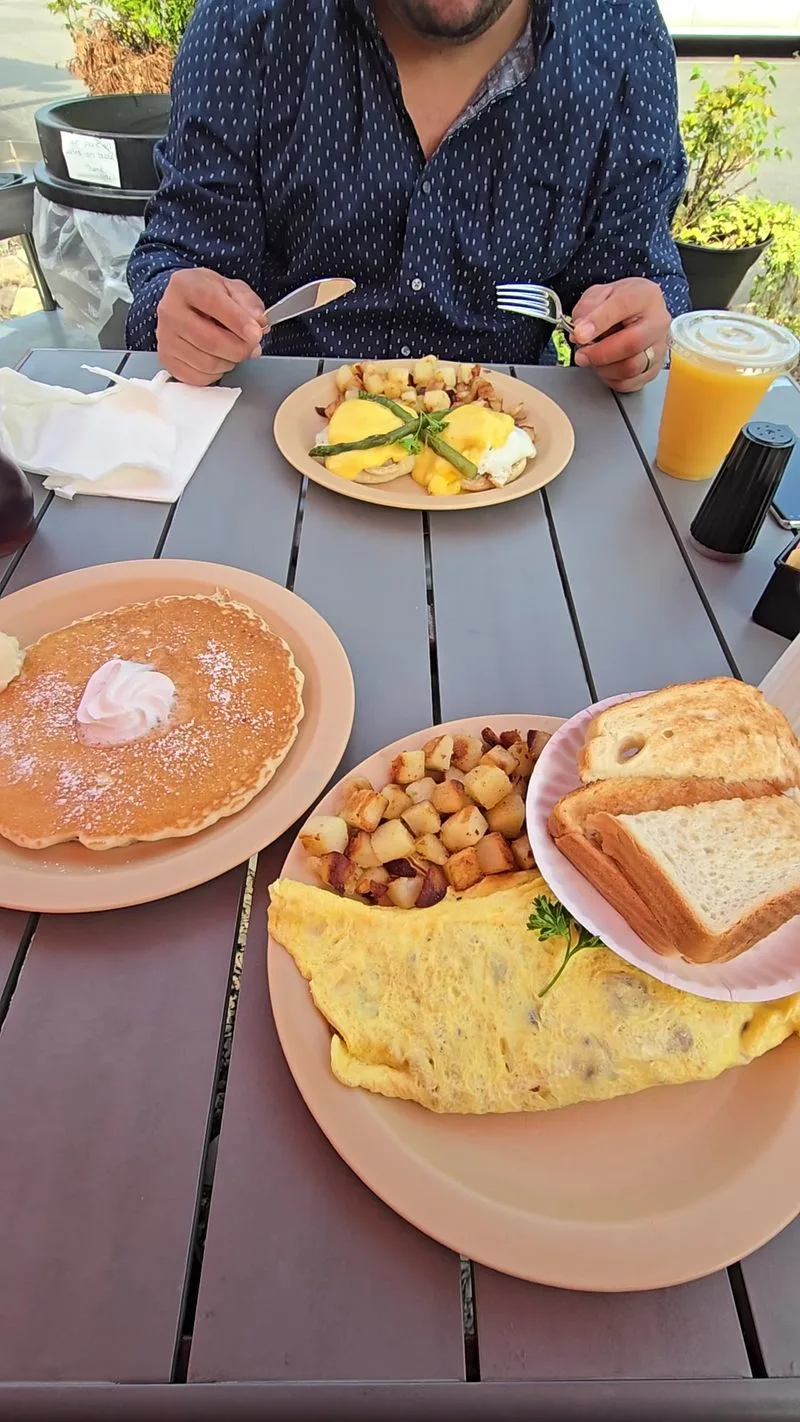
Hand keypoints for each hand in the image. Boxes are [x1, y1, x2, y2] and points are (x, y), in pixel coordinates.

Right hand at [156, 268, 267, 385]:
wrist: (186, 305)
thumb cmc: (209, 296)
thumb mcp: (232, 288)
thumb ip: (248, 303)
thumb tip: (257, 322)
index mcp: (185, 285)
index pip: (212, 303)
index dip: (237, 321)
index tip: (255, 334)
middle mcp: (169, 311)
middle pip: (209, 340)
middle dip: (239, 348)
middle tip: (252, 347)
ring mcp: (165, 338)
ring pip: (206, 363)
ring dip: (230, 362)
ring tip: (235, 350)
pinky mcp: (167, 360)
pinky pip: (199, 377)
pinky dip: (217, 373)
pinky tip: (220, 359)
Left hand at [570, 278, 669, 392]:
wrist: (636, 312)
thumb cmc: (619, 303)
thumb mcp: (599, 294)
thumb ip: (587, 309)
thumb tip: (579, 331)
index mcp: (645, 296)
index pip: (623, 306)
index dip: (598, 322)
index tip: (579, 334)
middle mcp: (658, 321)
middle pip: (631, 344)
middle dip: (599, 353)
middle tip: (581, 354)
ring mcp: (659, 347)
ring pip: (631, 367)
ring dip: (604, 368)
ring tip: (592, 360)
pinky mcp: (654, 368)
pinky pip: (631, 382)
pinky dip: (611, 379)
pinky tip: (604, 368)